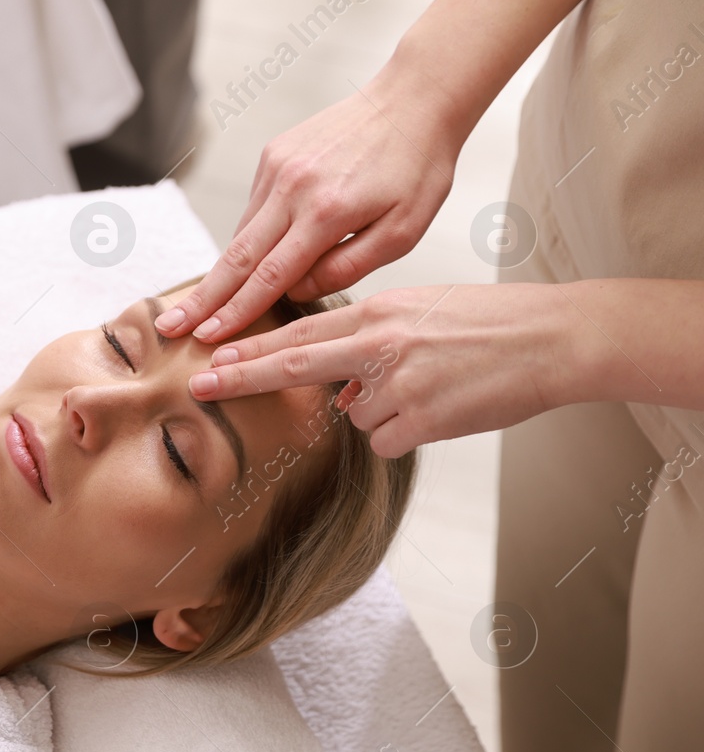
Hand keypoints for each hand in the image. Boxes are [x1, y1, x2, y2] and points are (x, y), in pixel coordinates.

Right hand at [156, 69, 461, 343]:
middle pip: (236, 257)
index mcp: (326, 212)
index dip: (236, 311)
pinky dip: (247, 237)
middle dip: (202, 298)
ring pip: (241, 233)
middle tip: (169, 326)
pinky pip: (253, 208)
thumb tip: (296, 290)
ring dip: (220, 272)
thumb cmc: (418, 167)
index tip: (206, 337)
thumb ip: (348, 268)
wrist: (412, 99)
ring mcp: (277, 167)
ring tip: (198, 305)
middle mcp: (291, 187)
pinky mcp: (272, 154)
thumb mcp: (403, 231)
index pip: (270, 276)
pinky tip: (248, 258)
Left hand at [185, 283, 583, 456]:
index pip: (297, 332)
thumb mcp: (418, 313)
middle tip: (199, 386)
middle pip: (292, 365)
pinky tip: (442, 409)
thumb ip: (368, 343)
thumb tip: (337, 390)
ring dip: (380, 412)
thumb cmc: (490, 323)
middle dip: (241, 377)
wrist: (552, 339)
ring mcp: (397, 384)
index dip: (250, 349)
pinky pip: (385, 440)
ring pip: (354, 415)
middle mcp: (378, 345)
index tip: (210, 359)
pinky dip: (406, 433)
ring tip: (431, 387)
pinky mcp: (419, 421)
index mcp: (376, 312)